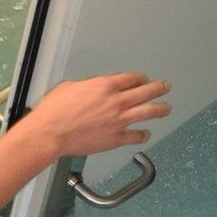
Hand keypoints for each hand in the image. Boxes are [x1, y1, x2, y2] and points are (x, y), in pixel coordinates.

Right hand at [18, 72, 170, 158]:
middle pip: (146, 91)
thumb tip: (91, 90)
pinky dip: (143, 135)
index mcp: (105, 86)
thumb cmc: (54, 111)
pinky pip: (136, 136)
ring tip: (166, 108)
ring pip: (148, 112)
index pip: (131, 78)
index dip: (140, 78)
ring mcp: (119, 120)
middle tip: (165, 87)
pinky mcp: (116, 138)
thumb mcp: (70, 87)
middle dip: (158, 88)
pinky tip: (146, 134)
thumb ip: (88, 87)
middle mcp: (117, 101)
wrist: (51, 133)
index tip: (143, 79)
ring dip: (160, 109)